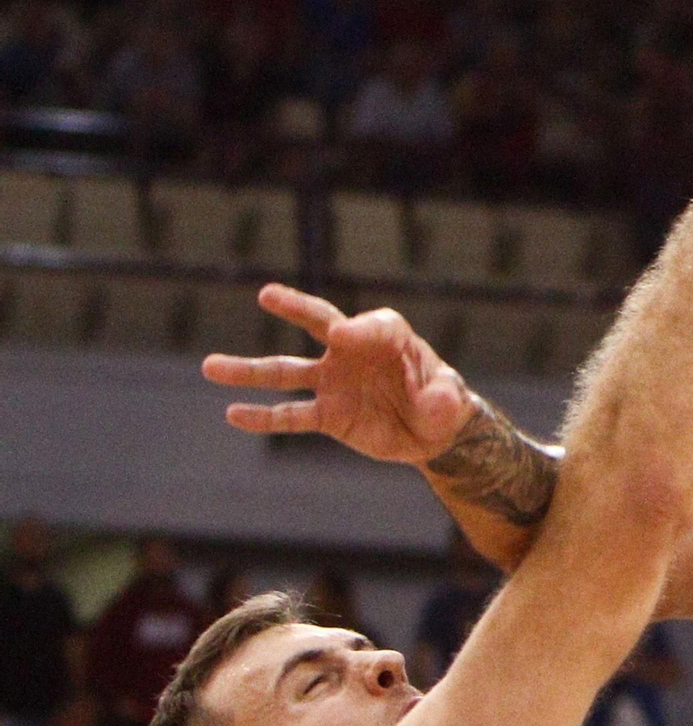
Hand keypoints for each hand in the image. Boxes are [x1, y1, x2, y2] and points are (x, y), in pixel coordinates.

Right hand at [201, 284, 475, 463]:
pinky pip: (291, 414)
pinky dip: (263, 416)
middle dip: (295, 307)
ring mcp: (333, 380)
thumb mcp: (450, 399)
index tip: (341, 334)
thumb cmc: (442, 401)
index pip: (371, 325)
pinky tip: (233, 414)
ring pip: (286, 372)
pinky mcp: (327, 414)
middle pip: (318, 323)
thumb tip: (439, 400)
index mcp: (387, 335)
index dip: (357, 329)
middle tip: (267, 294)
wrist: (431, 430)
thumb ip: (445, 397)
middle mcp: (352, 350)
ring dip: (249, 370)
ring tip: (209, 366)